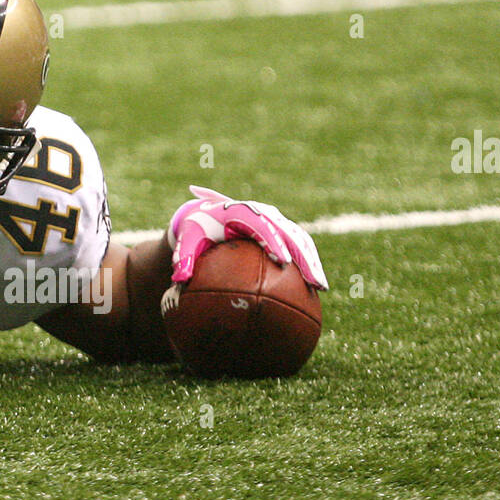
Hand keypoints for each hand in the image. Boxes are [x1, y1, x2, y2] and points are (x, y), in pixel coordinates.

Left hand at [166, 185, 327, 289]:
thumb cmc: (194, 230)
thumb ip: (182, 257)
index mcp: (241, 211)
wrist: (205, 214)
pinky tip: (314, 288)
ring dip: (313, 261)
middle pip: (290, 232)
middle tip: (312, 280)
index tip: (282, 260)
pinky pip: (299, 246)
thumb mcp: (185, 241)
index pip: (262, 225)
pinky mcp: (281, 230)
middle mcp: (263, 212)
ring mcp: (275, 220)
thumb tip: (179, 280)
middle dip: (303, 256)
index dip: (273, 241)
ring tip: (320, 287)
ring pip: (300, 239)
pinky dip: (308, 263)